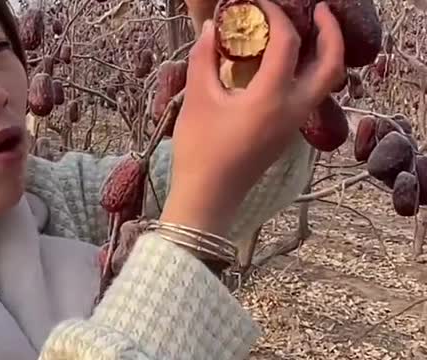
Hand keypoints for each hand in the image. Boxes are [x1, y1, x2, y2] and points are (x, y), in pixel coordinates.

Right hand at [161, 0, 343, 235]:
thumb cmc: (200, 150)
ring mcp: (293, 124)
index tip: (258, 3)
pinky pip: (309, 96)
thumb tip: (211, 28)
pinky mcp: (286, 134)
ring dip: (323, 54)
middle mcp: (293, 110)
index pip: (288, 42)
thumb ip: (204, 58)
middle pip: (331, 65)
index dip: (276, 15)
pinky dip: (307, 72)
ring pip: (325, 83)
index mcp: (272, 97)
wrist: (208, 196)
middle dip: (331, 32)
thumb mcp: (197, 99)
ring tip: (306, 34)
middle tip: (318, 10)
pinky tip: (282, 66)